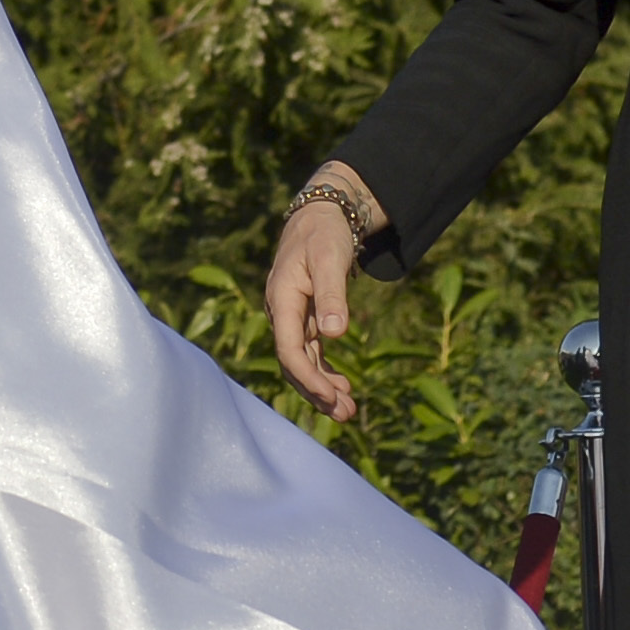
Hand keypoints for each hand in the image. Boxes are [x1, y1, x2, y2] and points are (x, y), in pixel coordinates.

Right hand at [264, 164, 377, 421]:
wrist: (321, 216)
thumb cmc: (324, 234)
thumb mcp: (330, 259)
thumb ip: (332, 295)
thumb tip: (335, 335)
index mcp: (281, 299)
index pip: (288, 350)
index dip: (308, 378)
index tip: (331, 397)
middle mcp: (282, 312)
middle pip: (293, 363)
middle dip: (317, 391)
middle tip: (345, 414)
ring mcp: (292, 317)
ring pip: (301, 362)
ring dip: (321, 387)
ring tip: (347, 410)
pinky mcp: (304, 318)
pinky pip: (309, 353)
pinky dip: (324, 372)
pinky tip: (342, 386)